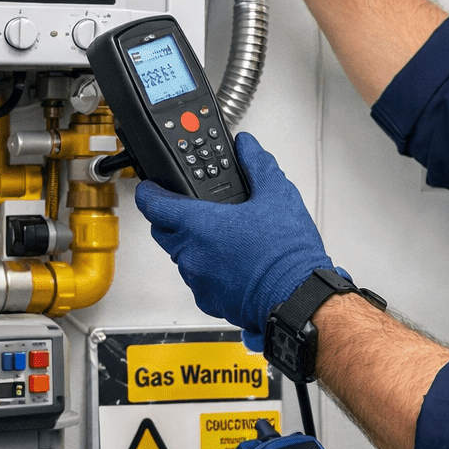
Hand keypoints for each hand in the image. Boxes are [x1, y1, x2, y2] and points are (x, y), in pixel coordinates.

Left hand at [134, 132, 331, 350]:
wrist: (299, 298)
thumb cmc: (287, 255)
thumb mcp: (278, 195)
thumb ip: (257, 165)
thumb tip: (247, 147)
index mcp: (200, 225)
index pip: (152, 204)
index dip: (149, 191)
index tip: (153, 187)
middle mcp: (191, 254)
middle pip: (162, 230)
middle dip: (172, 218)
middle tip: (196, 210)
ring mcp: (198, 280)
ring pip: (181, 256)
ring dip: (194, 245)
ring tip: (225, 237)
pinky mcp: (208, 300)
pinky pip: (198, 280)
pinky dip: (209, 269)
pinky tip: (234, 262)